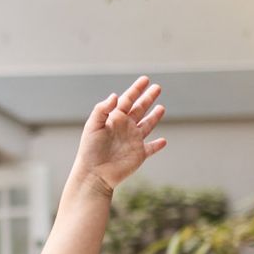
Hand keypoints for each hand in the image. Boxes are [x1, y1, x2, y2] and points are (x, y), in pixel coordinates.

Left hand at [73, 76, 165, 194]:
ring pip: (147, 125)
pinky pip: (151, 148)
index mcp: (114, 119)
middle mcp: (125, 128)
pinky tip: (163, 141)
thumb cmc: (89, 151)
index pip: (127, 100)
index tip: (145, 79)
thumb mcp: (92, 126)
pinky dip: (157, 145)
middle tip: (157, 87)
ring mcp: (133, 141)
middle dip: (148, 98)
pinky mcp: (139, 154)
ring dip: (154, 117)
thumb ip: (102, 110)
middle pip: (139, 109)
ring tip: (161, 107)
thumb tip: (115, 95)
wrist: (94, 174)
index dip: (136, 89)